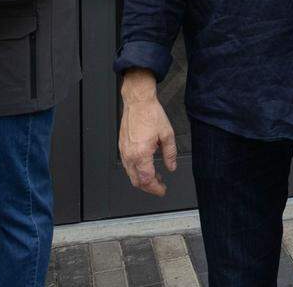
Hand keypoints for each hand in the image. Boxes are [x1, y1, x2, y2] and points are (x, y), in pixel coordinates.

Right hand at [118, 69, 177, 196]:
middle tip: (160, 186)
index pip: (147, 179)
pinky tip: (146, 167)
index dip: (156, 188)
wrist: (138, 103)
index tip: (162, 190)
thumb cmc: (151, 115)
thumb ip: (170, 154)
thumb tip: (171, 167)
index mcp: (141, 154)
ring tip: (156, 177)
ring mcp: (123, 152)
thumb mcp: (167, 134)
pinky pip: (127, 165)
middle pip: (136, 181)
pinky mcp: (121, 147)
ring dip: (142, 179)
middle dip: (149, 187)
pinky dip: (136, 171)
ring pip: (130, 174)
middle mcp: (129, 155)